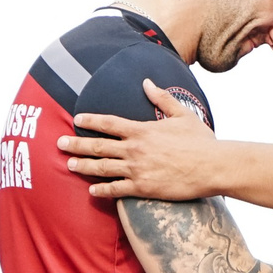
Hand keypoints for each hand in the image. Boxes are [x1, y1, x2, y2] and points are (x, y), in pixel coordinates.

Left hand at [61, 84, 221, 201]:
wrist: (213, 166)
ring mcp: (137, 170)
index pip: (109, 123)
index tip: (77, 119)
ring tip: (69, 164)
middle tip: (59, 143)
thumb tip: (147, 82)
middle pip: (98, 145)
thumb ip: (162, 98)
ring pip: (102, 167)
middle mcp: (135, 149)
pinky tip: (92, 190)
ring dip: (83, 166)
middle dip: (76, 144)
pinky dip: (102, 190)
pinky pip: (116, 189)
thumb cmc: (201, 141)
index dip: (90, 120)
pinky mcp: (143, 188)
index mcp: (142, 130)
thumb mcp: (183, 114)